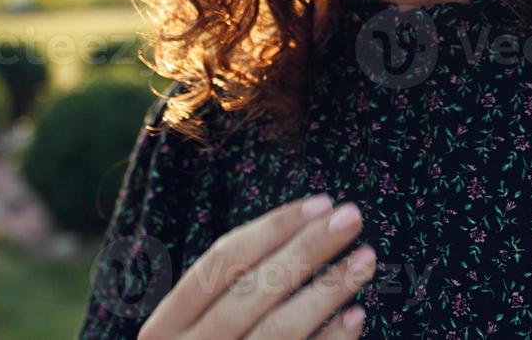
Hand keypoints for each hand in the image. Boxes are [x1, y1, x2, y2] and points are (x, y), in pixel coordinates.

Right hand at [137, 194, 375, 339]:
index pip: (222, 260)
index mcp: (165, 326)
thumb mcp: (195, 330)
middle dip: (307, 248)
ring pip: (278, 329)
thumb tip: (303, 231)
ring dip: (327, 290)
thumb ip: (230, 292)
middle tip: (351, 218)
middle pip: (253, 289)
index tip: (321, 203)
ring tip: (365, 259)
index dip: (273, 228)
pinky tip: (356, 316)